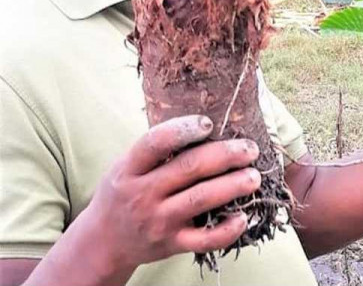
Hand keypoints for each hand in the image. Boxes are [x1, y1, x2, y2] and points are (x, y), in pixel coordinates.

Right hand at [81, 115, 260, 273]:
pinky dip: (226, 231)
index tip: (209, 123)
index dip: (183, 129)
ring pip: (200, 200)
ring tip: (254, 176)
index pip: (155, 143)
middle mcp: (142, 194)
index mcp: (130, 169)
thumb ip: (156, 150)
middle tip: (250, 149)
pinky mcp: (171, 244)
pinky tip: (243, 217)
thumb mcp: (126, 166)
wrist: (104, 242)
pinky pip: (203, 240)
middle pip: (189, 168)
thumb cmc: (124, 193)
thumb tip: (204, 123)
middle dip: (225, 155)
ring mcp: (158, 221)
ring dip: (232, 186)